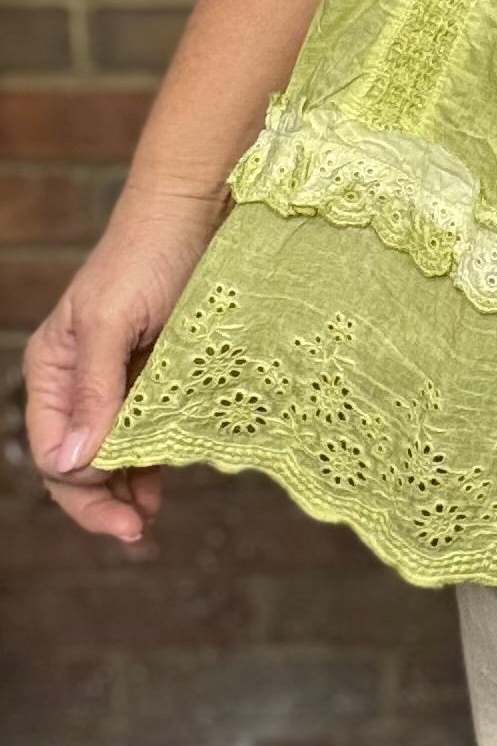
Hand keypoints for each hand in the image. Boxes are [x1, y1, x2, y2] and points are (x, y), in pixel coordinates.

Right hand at [22, 183, 224, 549]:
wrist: (196, 213)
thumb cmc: (147, 258)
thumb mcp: (110, 322)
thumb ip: (93, 392)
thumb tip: (73, 463)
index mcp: (51, 369)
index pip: (51, 450)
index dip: (80, 483)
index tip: (119, 497)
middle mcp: (77, 383)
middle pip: (75, 463)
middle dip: (97, 500)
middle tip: (133, 532)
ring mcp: (118, 385)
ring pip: (110, 457)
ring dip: (124, 491)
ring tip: (147, 518)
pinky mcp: (156, 381)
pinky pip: (145, 436)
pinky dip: (149, 467)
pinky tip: (160, 490)